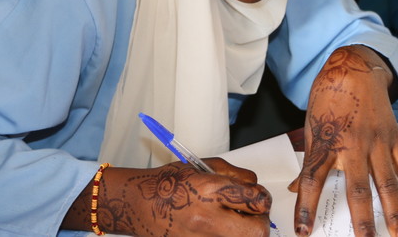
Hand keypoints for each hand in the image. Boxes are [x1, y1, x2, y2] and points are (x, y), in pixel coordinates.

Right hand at [64, 158, 272, 235]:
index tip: (255, 195)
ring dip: (246, 232)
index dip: (260, 196)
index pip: (255, 198)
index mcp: (208, 190)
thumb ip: (232, 175)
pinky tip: (221, 228)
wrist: (137, 206)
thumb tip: (254, 186)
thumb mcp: (200, 168)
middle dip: (261, 221)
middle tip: (252, 214)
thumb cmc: (167, 184)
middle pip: (257, 230)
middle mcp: (206, 218)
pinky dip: (229, 236)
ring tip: (235, 222)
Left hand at [289, 45, 397, 236]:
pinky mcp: (394, 138)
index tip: (304, 232)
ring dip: (394, 211)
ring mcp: (377, 142)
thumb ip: (308, 160)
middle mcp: (352, 146)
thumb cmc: (328, 97)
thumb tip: (296, 188)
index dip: (306, 209)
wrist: (353, 68)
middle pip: (357, 190)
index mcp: (326, 144)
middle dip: (363, 221)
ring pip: (387, 183)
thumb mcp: (311, 127)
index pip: (312, 183)